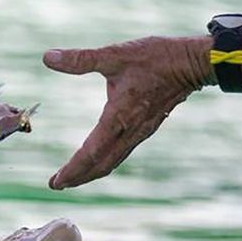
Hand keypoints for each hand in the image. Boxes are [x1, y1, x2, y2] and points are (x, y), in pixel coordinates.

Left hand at [43, 36, 213, 188]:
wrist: (193, 62)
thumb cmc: (156, 58)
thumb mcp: (115, 55)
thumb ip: (81, 59)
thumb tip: (48, 57)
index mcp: (118, 117)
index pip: (90, 153)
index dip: (72, 170)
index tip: (56, 182)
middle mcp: (130, 131)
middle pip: (100, 165)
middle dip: (78, 178)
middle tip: (57, 186)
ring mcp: (140, 132)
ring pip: (112, 161)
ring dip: (91, 172)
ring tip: (73, 178)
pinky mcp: (146, 128)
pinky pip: (122, 152)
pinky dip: (105, 162)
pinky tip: (98, 159)